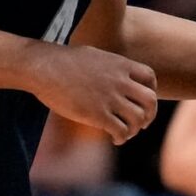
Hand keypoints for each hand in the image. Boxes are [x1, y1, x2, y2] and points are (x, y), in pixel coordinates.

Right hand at [36, 44, 157, 144]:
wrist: (45, 67)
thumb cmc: (64, 61)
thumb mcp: (95, 56)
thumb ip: (110, 66)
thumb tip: (113, 72)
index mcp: (120, 64)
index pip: (150, 77)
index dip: (151, 90)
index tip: (142, 100)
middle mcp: (120, 81)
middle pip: (150, 100)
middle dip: (149, 114)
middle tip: (141, 123)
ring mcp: (110, 98)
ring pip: (138, 118)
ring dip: (135, 128)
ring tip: (126, 132)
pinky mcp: (97, 114)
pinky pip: (121, 131)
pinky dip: (122, 138)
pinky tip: (115, 139)